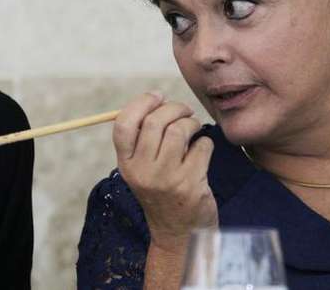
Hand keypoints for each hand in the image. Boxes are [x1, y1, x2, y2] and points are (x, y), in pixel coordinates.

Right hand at [113, 92, 217, 251]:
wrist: (180, 233)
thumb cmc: (162, 190)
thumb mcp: (142, 169)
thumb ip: (143, 138)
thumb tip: (155, 100)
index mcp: (126, 164)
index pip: (123, 124)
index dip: (140, 103)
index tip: (157, 96)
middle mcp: (142, 172)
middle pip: (154, 122)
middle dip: (174, 108)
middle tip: (184, 111)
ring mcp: (166, 179)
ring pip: (179, 131)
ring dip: (191, 123)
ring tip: (193, 129)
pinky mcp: (190, 185)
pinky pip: (202, 146)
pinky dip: (205, 143)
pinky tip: (202, 151)